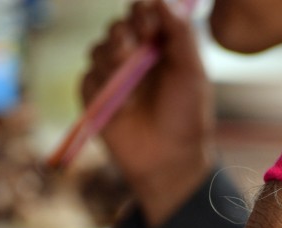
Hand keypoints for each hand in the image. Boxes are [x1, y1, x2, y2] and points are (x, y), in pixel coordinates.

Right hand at [82, 0, 214, 225]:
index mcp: (158, 48)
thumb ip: (182, 34)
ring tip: (127, 76)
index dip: (142, 13)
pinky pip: (88, 77)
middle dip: (125, 33)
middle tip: (134, 49)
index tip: (150, 27)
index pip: (142, 13)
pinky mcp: (95, 97)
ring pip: (99, 48)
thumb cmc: (187, 117)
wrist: (169, 159)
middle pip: (117, 27)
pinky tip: (121, 103)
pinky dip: (102, 84)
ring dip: (112, 57)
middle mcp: (133, 58)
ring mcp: (112, 77)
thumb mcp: (193, 73)